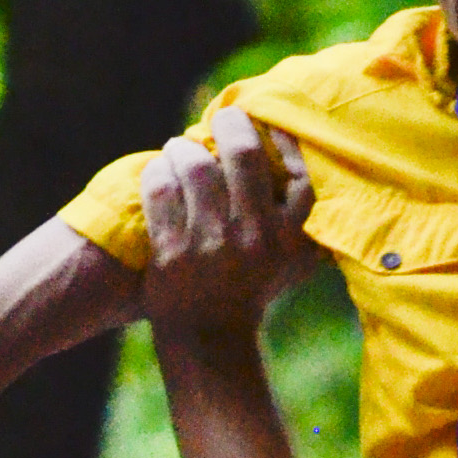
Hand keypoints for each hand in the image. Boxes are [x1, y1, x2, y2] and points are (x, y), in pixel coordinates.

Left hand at [137, 112, 315, 335]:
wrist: (209, 338)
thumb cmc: (253, 289)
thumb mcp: (291, 261)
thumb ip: (299, 219)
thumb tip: (294, 153)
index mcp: (288, 239)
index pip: (298, 175)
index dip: (284, 140)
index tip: (268, 122)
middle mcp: (253, 238)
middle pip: (243, 155)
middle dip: (230, 124)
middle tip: (221, 119)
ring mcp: (210, 244)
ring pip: (195, 165)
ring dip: (184, 147)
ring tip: (181, 148)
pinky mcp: (171, 251)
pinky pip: (160, 189)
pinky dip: (158, 172)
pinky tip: (161, 171)